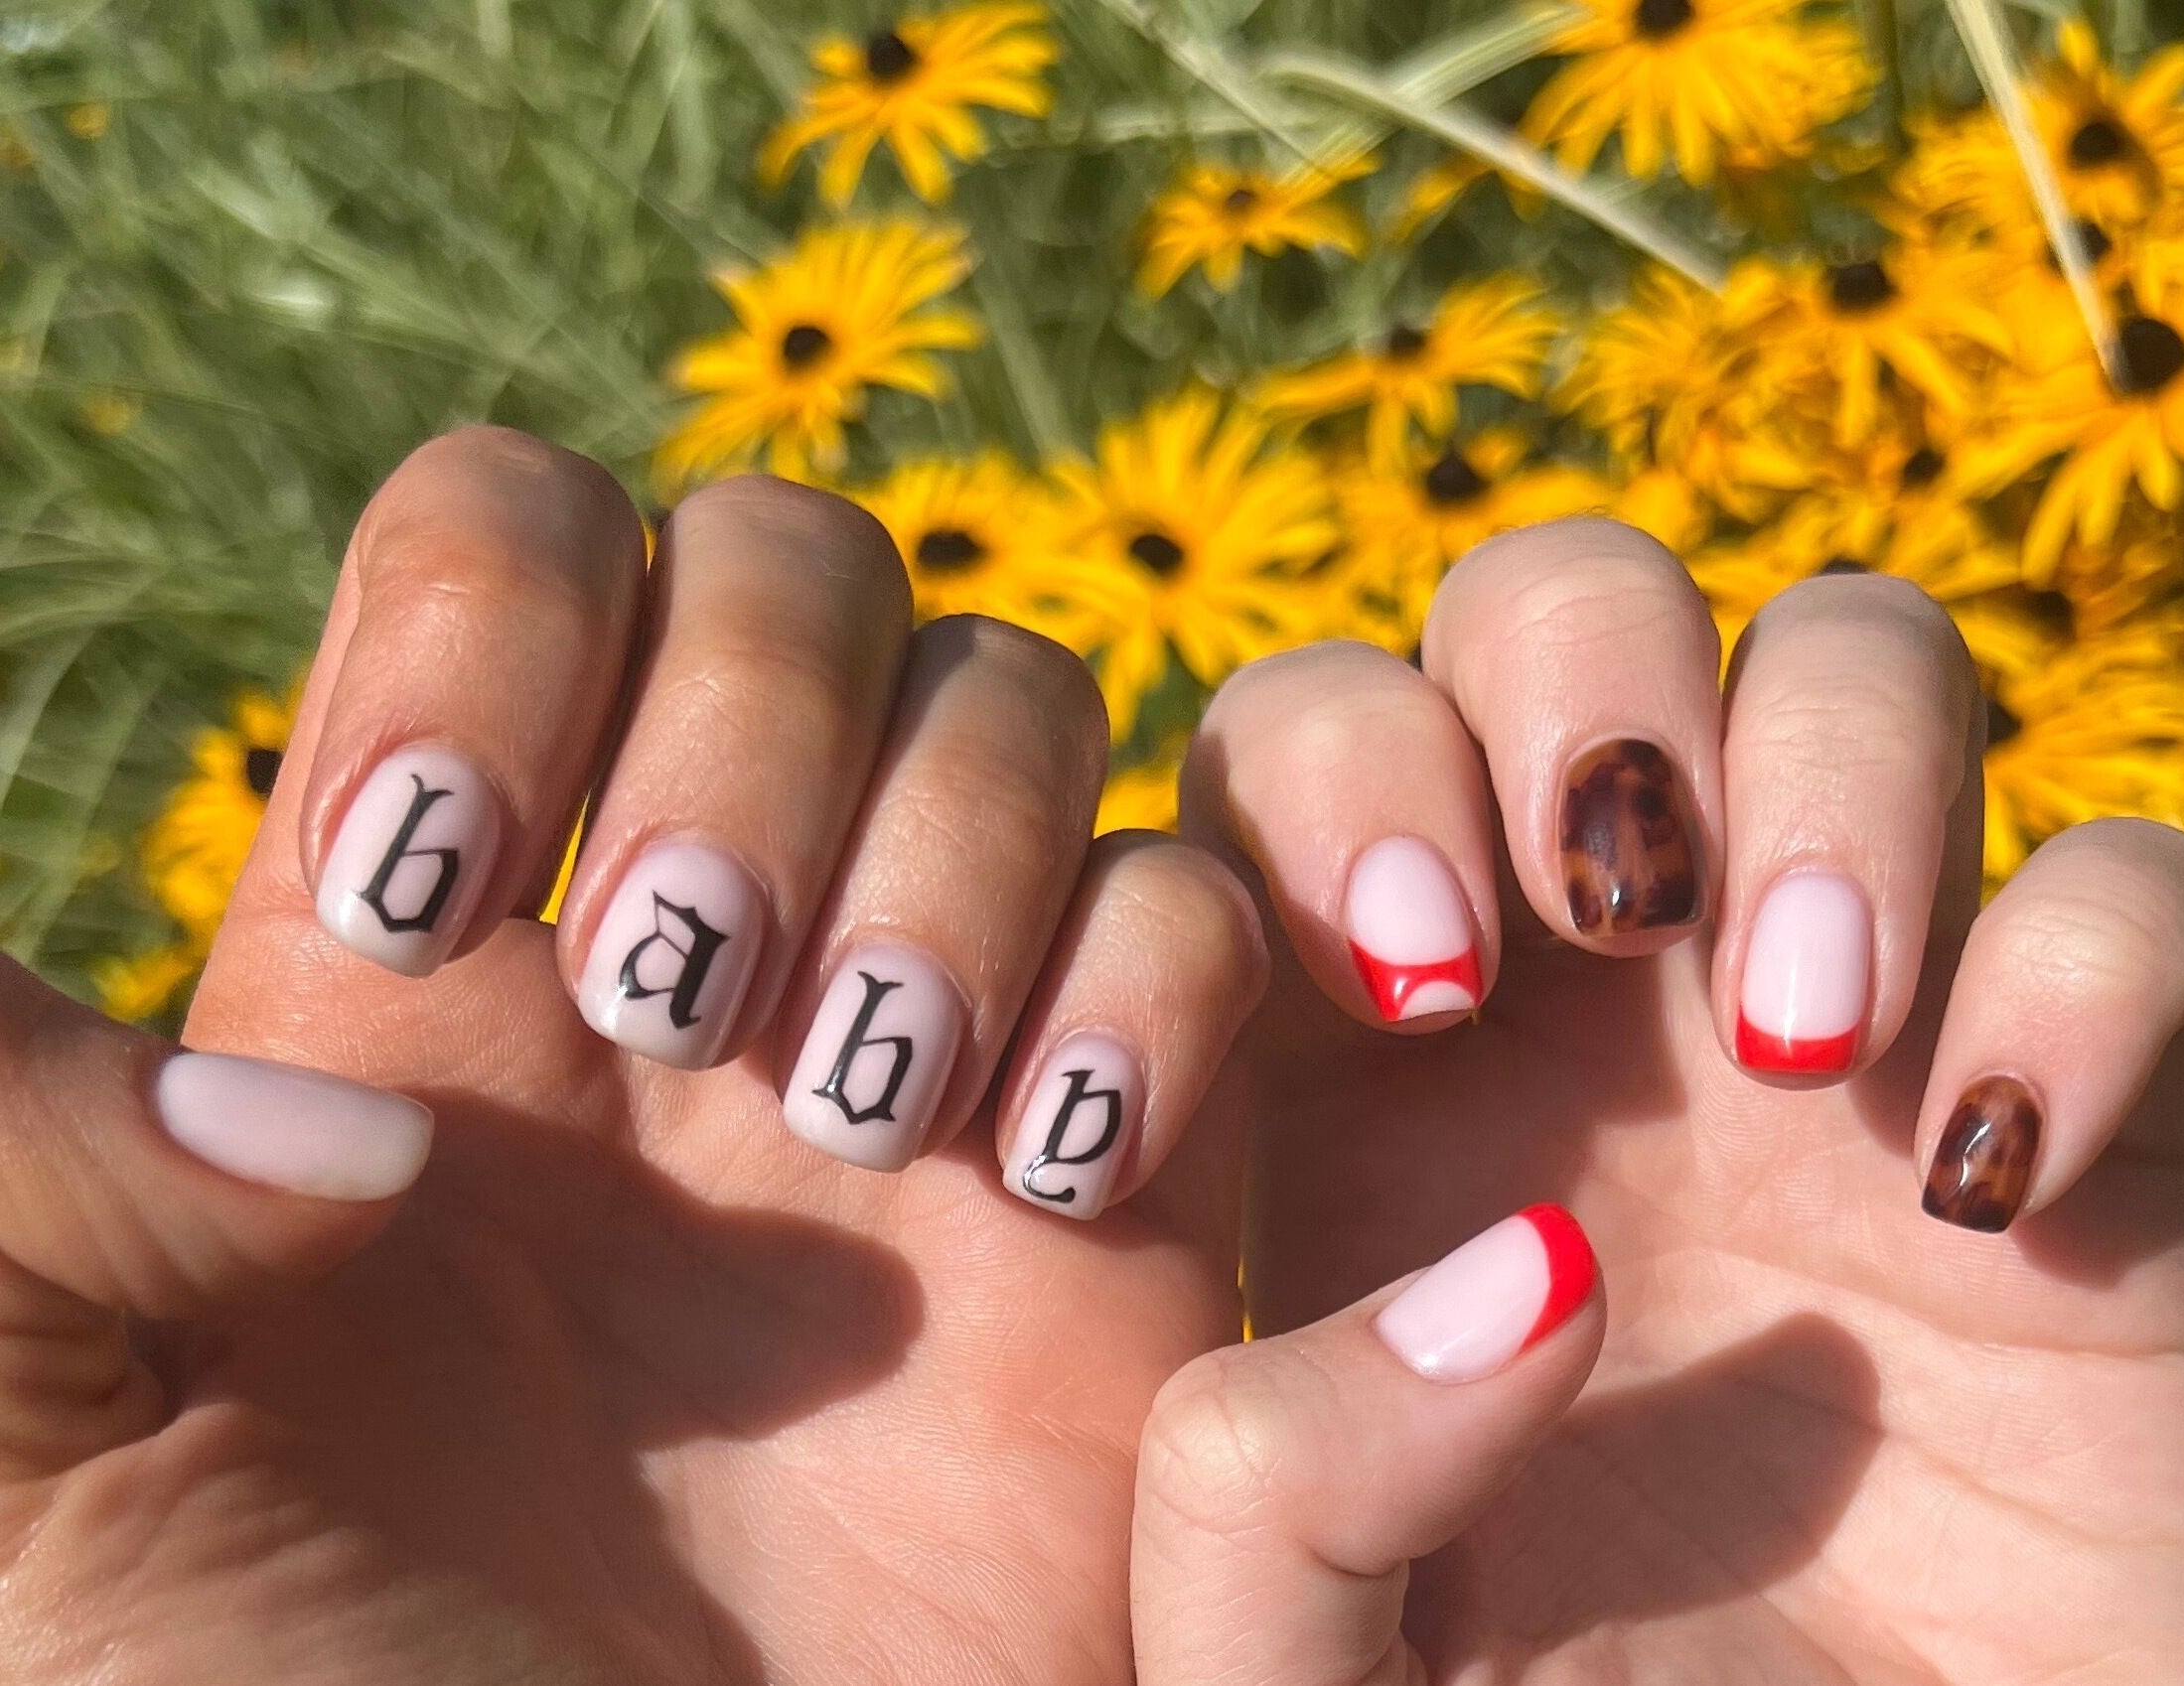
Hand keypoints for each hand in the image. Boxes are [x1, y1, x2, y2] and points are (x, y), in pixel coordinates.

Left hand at [0, 430, 1265, 1682]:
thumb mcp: (26, 1476)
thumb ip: (11, 1149)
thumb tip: (281, 1012)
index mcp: (412, 961)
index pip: (511, 539)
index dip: (501, 619)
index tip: (445, 883)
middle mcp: (681, 954)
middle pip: (796, 559)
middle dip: (760, 718)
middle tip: (684, 1010)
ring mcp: (922, 1036)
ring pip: (1014, 699)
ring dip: (953, 855)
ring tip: (862, 1113)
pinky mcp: (1133, 1162)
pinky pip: (1196, 912)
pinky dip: (1148, 990)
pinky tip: (1052, 1181)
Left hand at [1136, 521, 2183, 1683]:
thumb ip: (1268, 1493)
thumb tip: (1516, 1263)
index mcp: (1356, 1083)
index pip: (1306, 741)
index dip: (1339, 782)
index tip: (1412, 994)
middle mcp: (1593, 1012)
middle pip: (1565, 609)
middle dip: (1580, 679)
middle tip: (1612, 913)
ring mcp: (1844, 1046)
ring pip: (1854, 666)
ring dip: (1835, 763)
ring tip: (1796, 1038)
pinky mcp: (2087, 1135)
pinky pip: (2134, 894)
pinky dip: (2089, 962)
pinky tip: (1993, 1181)